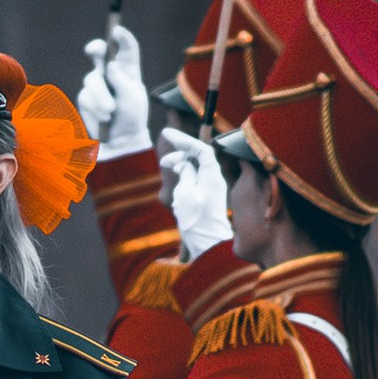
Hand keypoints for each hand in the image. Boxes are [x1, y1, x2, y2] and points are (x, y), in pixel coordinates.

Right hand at [79, 27, 150, 153]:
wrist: (120, 141)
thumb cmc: (132, 117)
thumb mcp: (132, 98)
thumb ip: (121, 81)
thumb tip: (110, 65)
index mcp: (128, 69)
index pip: (125, 48)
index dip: (122, 37)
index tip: (117, 30)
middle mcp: (111, 73)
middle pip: (100, 53)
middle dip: (96, 48)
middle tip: (94, 49)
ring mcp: (97, 84)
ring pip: (92, 80)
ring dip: (101, 96)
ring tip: (110, 111)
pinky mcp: (86, 98)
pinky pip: (86, 97)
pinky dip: (95, 107)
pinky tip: (104, 117)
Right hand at [160, 132, 231, 263]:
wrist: (208, 245)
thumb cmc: (197, 220)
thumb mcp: (186, 192)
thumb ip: (185, 172)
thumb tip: (184, 163)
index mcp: (212, 175)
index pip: (201, 148)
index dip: (184, 139)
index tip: (167, 133)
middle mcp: (214, 179)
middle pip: (198, 156)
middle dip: (180, 153)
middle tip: (163, 161)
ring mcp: (211, 188)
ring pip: (195, 167)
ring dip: (180, 165)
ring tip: (166, 170)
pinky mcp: (206, 197)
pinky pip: (194, 179)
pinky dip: (183, 176)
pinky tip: (175, 185)